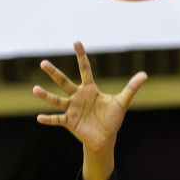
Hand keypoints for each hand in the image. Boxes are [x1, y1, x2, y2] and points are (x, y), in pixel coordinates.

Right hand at [33, 42, 147, 179]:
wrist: (105, 138)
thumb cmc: (111, 119)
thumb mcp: (122, 102)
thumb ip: (131, 88)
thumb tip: (144, 74)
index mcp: (90, 89)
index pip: (85, 69)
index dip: (81, 56)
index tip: (76, 42)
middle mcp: (77, 96)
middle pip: (64, 82)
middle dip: (54, 73)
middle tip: (43, 63)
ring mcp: (72, 109)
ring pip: (57, 100)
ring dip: (46, 96)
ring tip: (35, 89)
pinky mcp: (69, 122)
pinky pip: (57, 120)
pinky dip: (48, 119)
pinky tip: (39, 117)